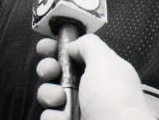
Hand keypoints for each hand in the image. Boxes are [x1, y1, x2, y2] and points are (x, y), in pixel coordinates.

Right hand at [35, 34, 154, 119]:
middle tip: (51, 71)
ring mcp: (77, 109)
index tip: (45, 47)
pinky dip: (53, 116)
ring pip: (49, 94)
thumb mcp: (105, 61)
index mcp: (101, 69)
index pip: (75, 53)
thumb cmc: (114, 98)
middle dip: (47, 68)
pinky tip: (64, 117)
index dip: (57, 48)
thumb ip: (88, 45)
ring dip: (49, 94)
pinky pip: (49, 116)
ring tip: (60, 99)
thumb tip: (72, 46)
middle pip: (57, 72)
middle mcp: (88, 88)